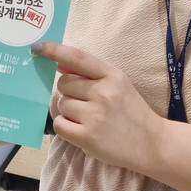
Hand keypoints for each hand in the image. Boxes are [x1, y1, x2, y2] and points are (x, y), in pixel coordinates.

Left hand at [34, 42, 166, 172]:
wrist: (151, 142)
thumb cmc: (131, 111)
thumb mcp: (117, 84)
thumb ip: (91, 74)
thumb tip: (60, 64)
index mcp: (112, 75)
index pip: (78, 58)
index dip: (55, 51)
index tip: (38, 47)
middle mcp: (103, 92)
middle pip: (63, 84)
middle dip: (68, 93)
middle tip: (84, 103)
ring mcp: (95, 115)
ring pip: (60, 105)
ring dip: (68, 111)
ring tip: (86, 118)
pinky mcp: (88, 137)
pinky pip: (59, 124)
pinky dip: (65, 127)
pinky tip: (80, 129)